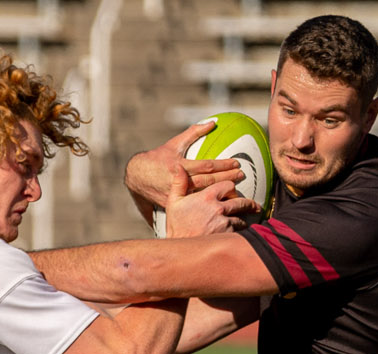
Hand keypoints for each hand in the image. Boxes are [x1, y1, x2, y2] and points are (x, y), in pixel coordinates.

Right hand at [125, 121, 244, 210]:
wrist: (135, 177)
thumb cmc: (157, 158)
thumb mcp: (174, 143)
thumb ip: (194, 132)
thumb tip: (212, 122)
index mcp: (179, 166)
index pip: (206, 166)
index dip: (222, 165)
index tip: (236, 163)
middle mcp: (177, 182)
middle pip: (207, 182)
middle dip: (226, 179)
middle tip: (241, 175)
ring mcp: (174, 195)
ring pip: (201, 196)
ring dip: (219, 194)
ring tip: (236, 192)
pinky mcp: (171, 205)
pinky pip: (191, 206)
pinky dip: (206, 206)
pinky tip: (220, 207)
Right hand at [161, 168, 257, 238]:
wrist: (181, 250)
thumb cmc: (176, 226)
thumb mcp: (173, 203)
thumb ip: (179, 184)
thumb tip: (179, 168)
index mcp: (207, 196)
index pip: (228, 185)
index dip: (231, 189)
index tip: (233, 193)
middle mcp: (218, 207)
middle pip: (241, 201)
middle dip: (248, 204)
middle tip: (253, 206)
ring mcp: (224, 221)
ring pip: (241, 217)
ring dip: (243, 219)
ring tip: (245, 222)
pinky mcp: (228, 234)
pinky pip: (239, 231)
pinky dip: (240, 232)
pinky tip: (239, 233)